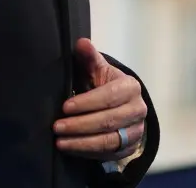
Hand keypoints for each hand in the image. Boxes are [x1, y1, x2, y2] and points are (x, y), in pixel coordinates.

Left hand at [53, 38, 146, 159]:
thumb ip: (89, 58)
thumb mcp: (98, 70)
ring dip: (81, 142)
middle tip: (57, 126)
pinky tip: (70, 148)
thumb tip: (81, 42)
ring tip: (60, 141)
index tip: (65, 107)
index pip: (109, 96)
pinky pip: (107, 153)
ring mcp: (136, 131)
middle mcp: (138, 109)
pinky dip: (86, 152)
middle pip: (108, 121)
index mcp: (131, 87)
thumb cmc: (105, 86)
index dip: (86, 103)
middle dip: (80, 125)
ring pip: (108, 140)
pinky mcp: (129, 147)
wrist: (121, 106)